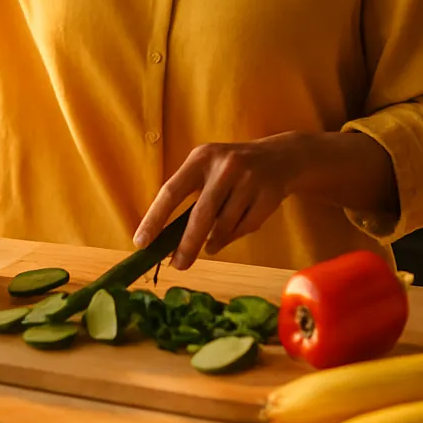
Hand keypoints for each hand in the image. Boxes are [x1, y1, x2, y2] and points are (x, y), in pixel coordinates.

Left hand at [133, 134, 306, 269]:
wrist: (281, 157)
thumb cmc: (232, 168)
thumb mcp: (209, 169)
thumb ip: (190, 196)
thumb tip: (166, 238)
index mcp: (201, 158)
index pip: (171, 191)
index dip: (154, 219)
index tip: (141, 243)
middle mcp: (225, 166)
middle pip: (200, 215)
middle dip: (187, 245)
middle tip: (177, 265)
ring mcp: (249, 180)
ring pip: (224, 226)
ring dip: (212, 241)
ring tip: (208, 245)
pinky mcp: (268, 195)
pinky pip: (244, 228)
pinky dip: (232, 237)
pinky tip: (230, 233)